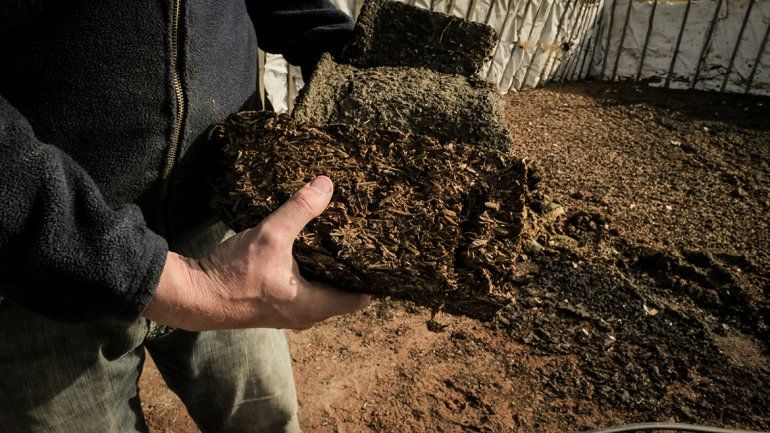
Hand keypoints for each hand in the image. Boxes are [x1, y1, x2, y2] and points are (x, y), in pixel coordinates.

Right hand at [143, 176, 369, 330]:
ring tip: (344, 238)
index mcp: (314, 306)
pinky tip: (312, 246)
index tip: (383, 253)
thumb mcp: (271, 236)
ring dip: (333, 268)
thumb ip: (301, 209)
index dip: (375, 276)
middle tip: (366, 238)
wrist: (193, 296)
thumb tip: (327, 184)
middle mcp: (307, 315)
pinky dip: (314, 270)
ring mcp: (291, 312)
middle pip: (346, 292)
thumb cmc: (233, 274)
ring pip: (325, 290)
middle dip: (355, 267)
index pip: (362, 297)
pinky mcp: (276, 303)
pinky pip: (307, 288)